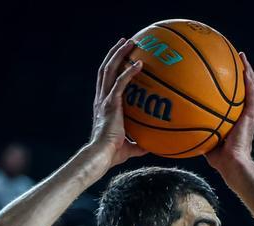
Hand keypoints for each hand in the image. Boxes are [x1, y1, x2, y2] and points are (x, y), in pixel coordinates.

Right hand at [87, 39, 147, 167]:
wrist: (102, 155)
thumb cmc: (112, 154)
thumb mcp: (130, 148)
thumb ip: (139, 144)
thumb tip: (152, 147)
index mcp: (103, 106)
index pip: (106, 82)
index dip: (112, 68)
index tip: (121, 58)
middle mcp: (101, 99)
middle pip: (105, 69)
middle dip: (115, 54)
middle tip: (125, 42)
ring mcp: (104, 100)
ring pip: (109, 69)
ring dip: (119, 54)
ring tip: (129, 42)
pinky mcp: (110, 103)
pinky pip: (120, 82)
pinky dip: (129, 71)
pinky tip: (140, 63)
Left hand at [205, 52, 253, 174]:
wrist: (232, 163)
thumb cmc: (218, 158)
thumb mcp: (203, 138)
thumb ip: (194, 128)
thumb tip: (175, 122)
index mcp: (235, 118)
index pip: (233, 97)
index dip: (229, 83)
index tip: (222, 70)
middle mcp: (244, 114)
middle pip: (244, 88)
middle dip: (239, 72)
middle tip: (233, 57)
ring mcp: (250, 114)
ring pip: (251, 87)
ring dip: (247, 70)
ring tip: (241, 56)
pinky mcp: (252, 115)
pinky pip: (252, 94)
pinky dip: (249, 80)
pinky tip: (244, 68)